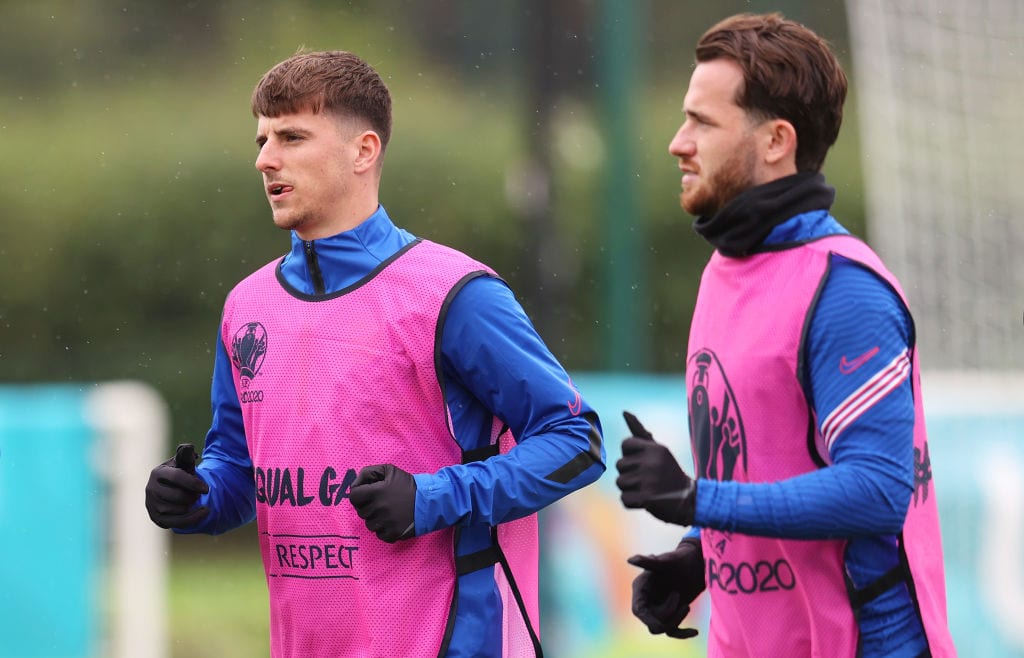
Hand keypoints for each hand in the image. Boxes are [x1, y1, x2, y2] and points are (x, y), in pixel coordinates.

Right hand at [145, 443, 209, 528]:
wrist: (172, 489)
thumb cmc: (181, 473)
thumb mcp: (183, 463)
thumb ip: (186, 455)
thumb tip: (189, 448)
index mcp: (157, 472)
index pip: (176, 477)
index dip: (194, 483)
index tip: (206, 489)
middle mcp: (151, 488)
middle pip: (178, 496)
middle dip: (193, 496)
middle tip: (198, 494)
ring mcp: (151, 504)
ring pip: (178, 510)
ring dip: (192, 506)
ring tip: (194, 500)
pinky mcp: (156, 518)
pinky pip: (176, 523)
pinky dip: (192, 519)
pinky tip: (203, 513)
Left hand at [349, 464, 416, 542]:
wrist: (430, 500)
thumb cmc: (407, 484)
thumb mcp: (388, 470)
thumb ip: (368, 473)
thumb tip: (354, 485)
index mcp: (377, 492)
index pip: (354, 497)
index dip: (358, 495)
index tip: (366, 495)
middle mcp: (379, 508)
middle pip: (361, 512)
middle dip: (368, 507)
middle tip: (380, 502)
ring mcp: (386, 522)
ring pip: (369, 525)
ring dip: (376, 519)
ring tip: (387, 512)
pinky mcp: (393, 534)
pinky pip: (379, 535)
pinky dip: (384, 529)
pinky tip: (392, 521)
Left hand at [615, 411, 696, 525]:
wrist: (689, 500)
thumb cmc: (668, 472)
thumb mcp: (658, 450)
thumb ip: (640, 432)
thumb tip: (624, 411)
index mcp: (654, 448)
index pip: (625, 444)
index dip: (630, 454)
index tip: (644, 462)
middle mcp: (651, 462)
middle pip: (620, 465)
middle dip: (630, 473)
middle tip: (648, 478)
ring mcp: (649, 480)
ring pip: (620, 482)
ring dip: (630, 488)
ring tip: (647, 488)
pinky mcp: (646, 498)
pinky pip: (624, 499)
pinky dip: (632, 502)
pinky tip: (646, 500)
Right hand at [628, 538, 705, 638]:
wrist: (697, 564)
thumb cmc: (679, 559)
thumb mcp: (665, 562)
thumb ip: (648, 562)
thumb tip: (630, 559)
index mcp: (641, 588)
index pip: (638, 610)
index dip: (647, 619)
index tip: (660, 625)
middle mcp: (647, 600)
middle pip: (652, 621)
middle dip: (668, 613)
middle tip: (678, 594)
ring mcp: (659, 608)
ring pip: (664, 627)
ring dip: (676, 619)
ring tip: (687, 605)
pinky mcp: (671, 614)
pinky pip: (673, 631)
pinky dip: (683, 633)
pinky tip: (695, 632)